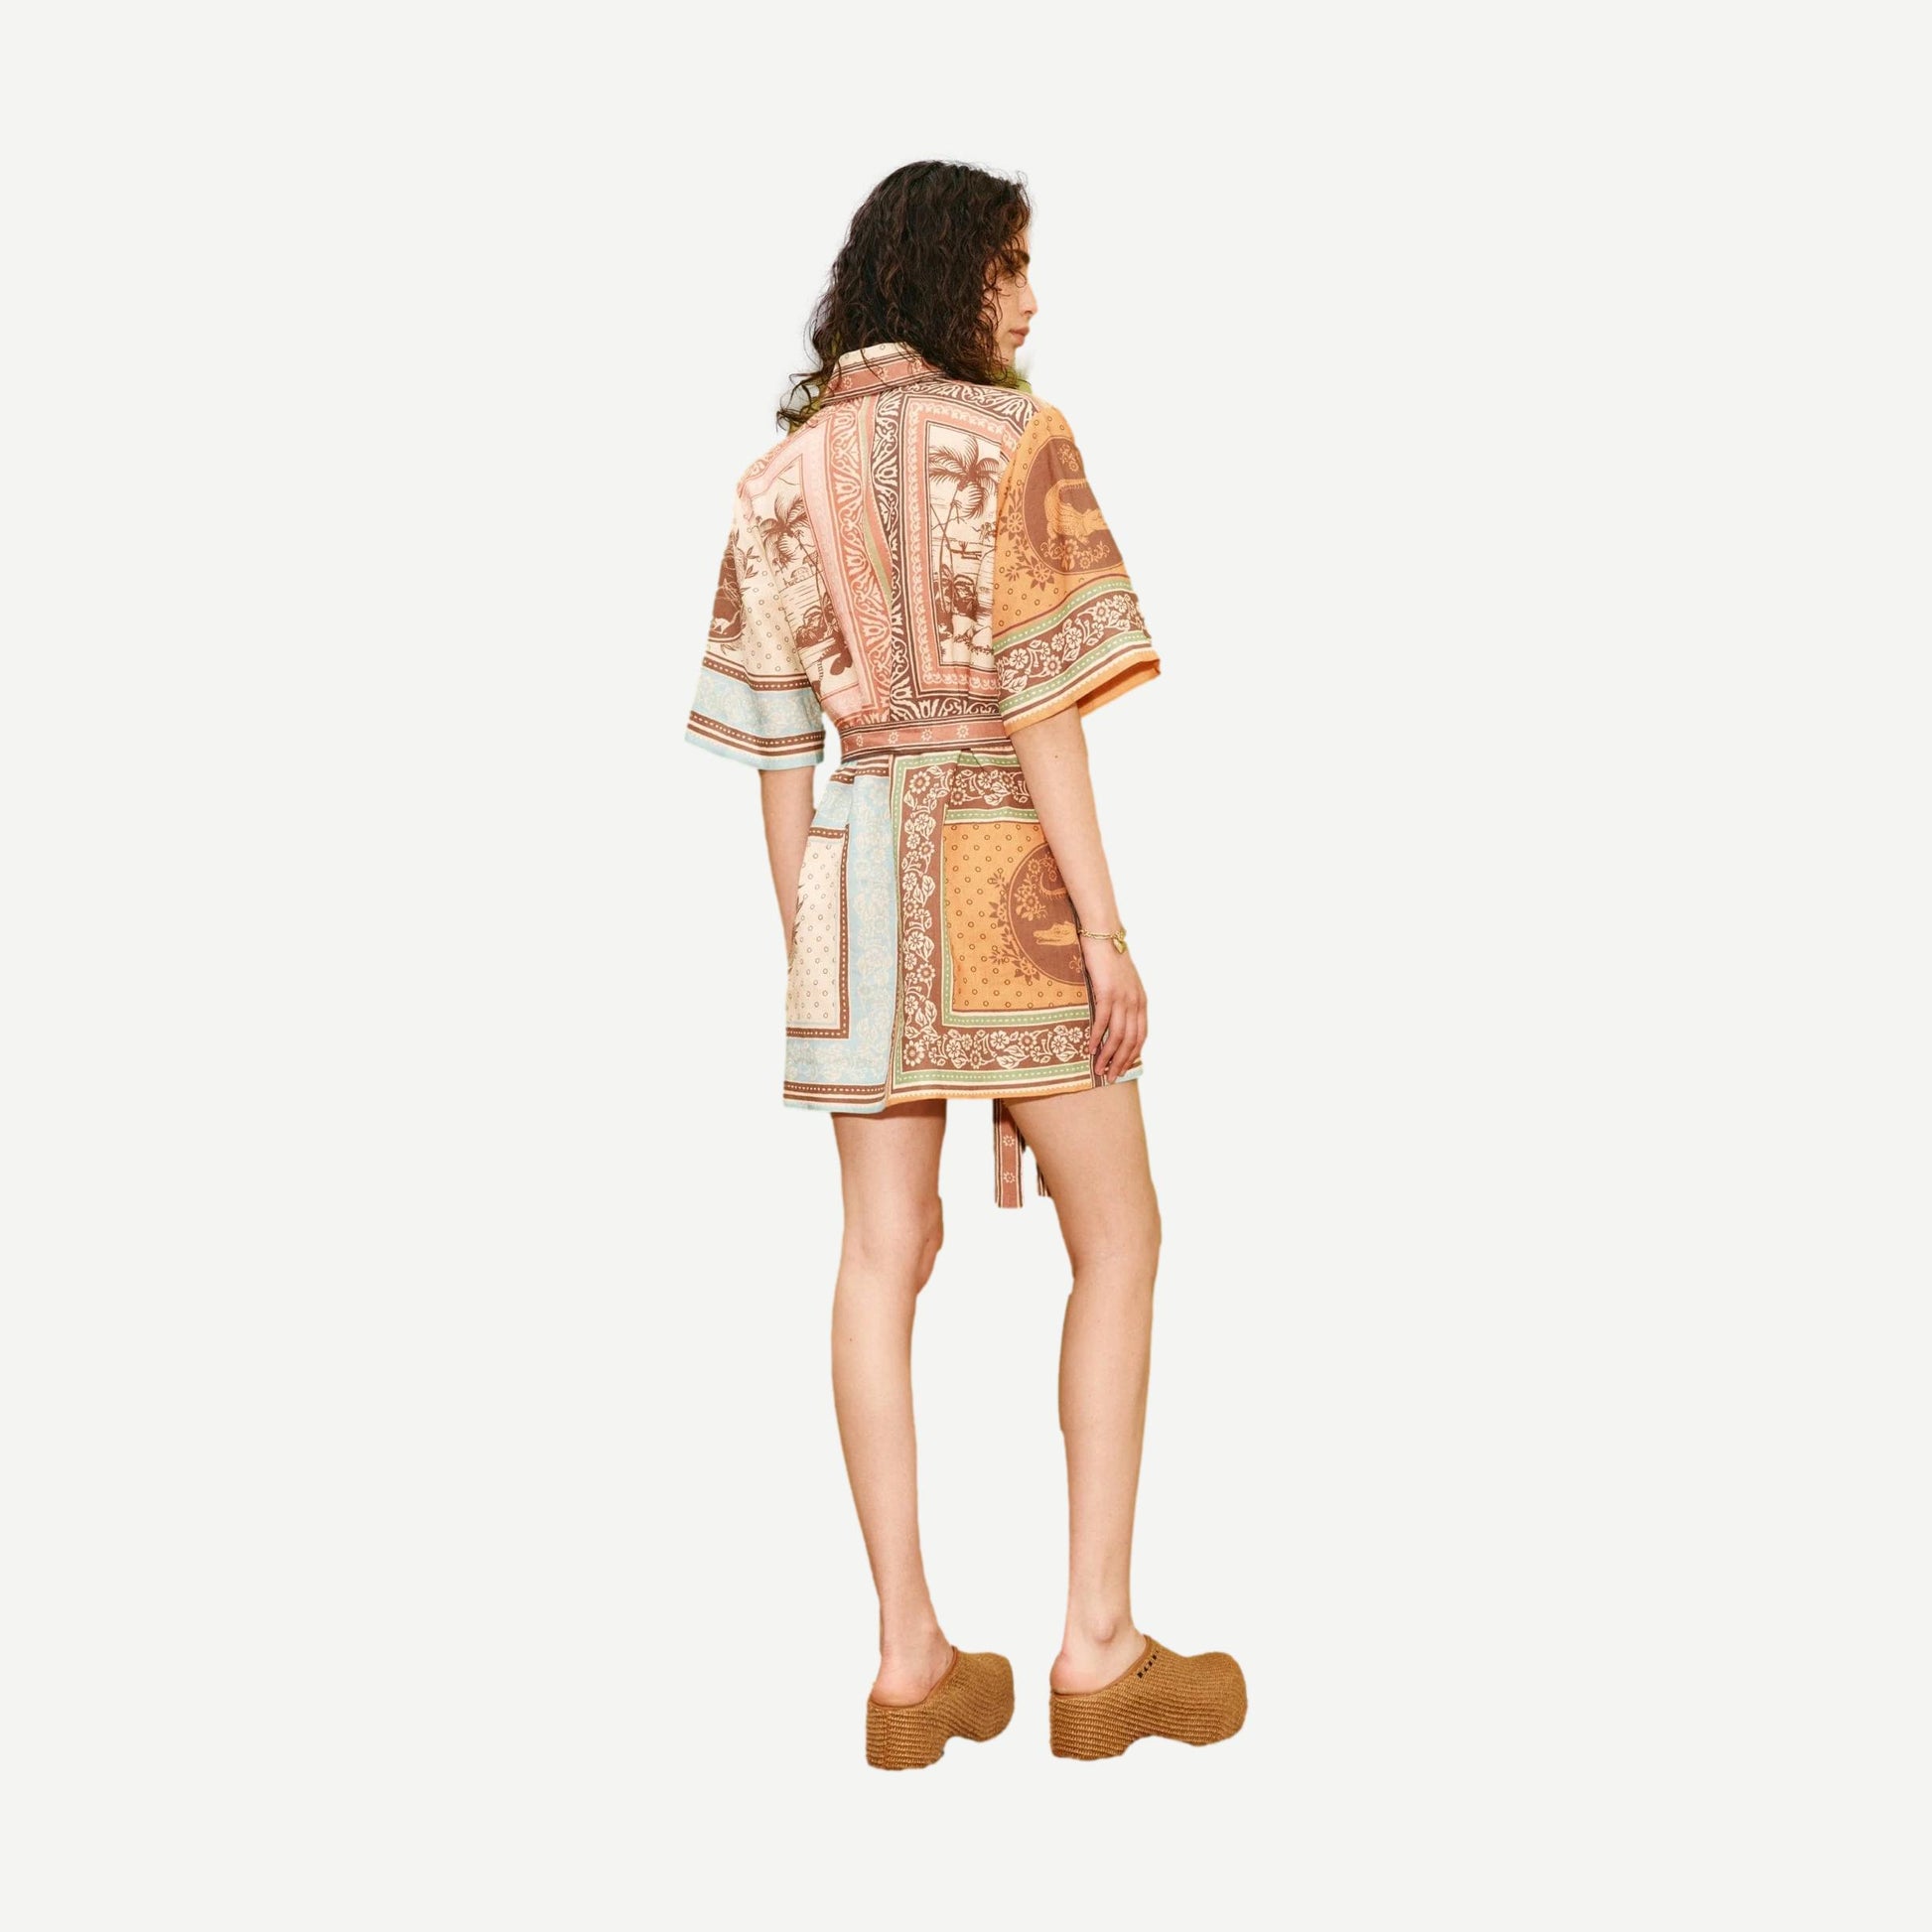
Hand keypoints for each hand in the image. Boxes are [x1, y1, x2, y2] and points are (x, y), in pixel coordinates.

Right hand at [1082, 934, 1146, 1083]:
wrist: (1103, 935)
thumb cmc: (1108, 958)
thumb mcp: (1121, 982)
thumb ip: (1121, 1000)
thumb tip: (1111, 1019)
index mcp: (1141, 1001)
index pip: (1141, 1036)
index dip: (1132, 1056)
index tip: (1122, 1069)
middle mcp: (1135, 1002)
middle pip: (1131, 1041)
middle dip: (1121, 1062)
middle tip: (1110, 1077)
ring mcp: (1122, 998)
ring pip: (1118, 1035)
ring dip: (1108, 1055)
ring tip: (1099, 1069)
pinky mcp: (1107, 992)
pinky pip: (1103, 1021)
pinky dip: (1097, 1038)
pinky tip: (1091, 1049)